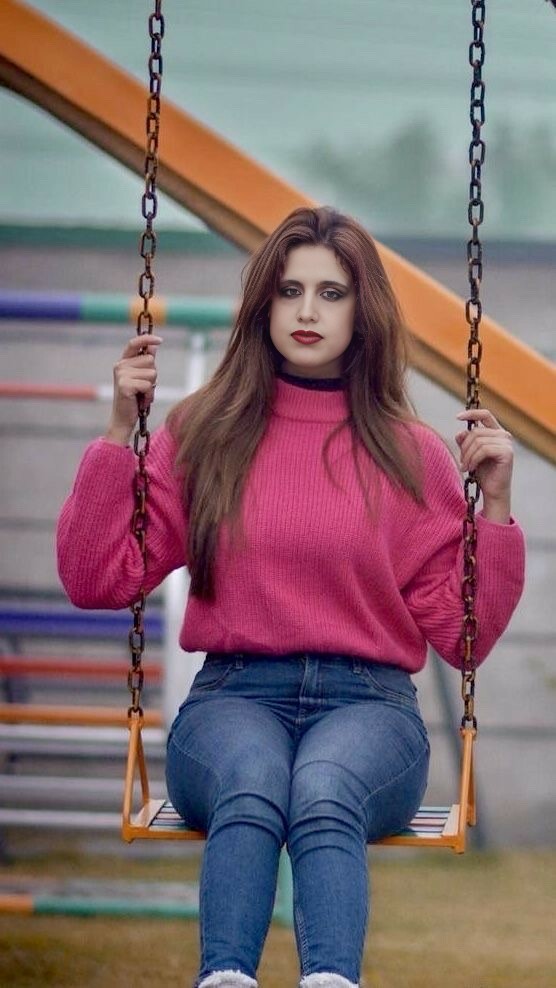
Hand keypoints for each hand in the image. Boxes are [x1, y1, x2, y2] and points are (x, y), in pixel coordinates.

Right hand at [105, 334, 162, 445]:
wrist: (123, 419)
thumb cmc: (134, 399)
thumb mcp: (141, 378)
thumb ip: (146, 362)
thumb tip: (154, 346)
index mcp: (123, 362)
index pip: (134, 343)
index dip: (146, 339)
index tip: (160, 340)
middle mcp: (120, 366)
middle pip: (150, 360)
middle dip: (153, 375)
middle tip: (143, 388)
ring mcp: (121, 375)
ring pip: (152, 373)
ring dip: (152, 387)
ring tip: (142, 394)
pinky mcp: (125, 385)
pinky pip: (148, 384)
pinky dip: (149, 394)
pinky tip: (141, 400)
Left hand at [455, 408, 512, 522]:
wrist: (493, 491)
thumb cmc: (483, 472)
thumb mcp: (470, 454)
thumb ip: (466, 441)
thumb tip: (460, 432)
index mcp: (496, 432)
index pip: (485, 415)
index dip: (471, 413)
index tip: (457, 417)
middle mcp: (504, 435)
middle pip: (476, 432)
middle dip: (464, 447)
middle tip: (461, 461)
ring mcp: (507, 443)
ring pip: (478, 441)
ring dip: (467, 455)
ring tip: (465, 467)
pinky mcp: (507, 453)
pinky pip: (483, 450)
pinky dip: (473, 459)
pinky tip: (471, 468)